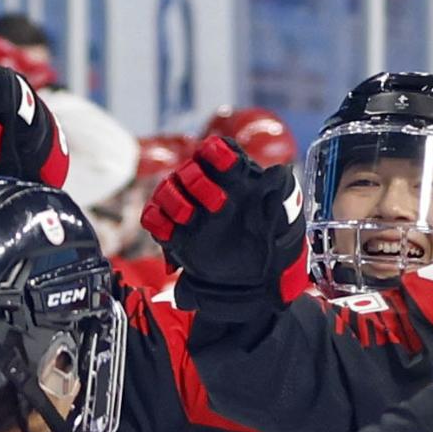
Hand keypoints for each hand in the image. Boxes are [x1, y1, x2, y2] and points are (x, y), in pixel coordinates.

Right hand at [143, 128, 305, 320]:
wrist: (248, 281)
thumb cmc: (266, 243)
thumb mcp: (281, 219)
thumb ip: (280, 193)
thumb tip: (279, 171)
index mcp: (232, 178)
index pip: (217, 151)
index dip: (218, 153)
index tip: (228, 163)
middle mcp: (205, 188)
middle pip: (190, 169)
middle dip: (199, 182)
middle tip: (220, 204)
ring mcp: (185, 206)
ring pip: (166, 189)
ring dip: (175, 201)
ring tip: (190, 218)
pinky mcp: (170, 229)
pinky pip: (151, 216)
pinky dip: (158, 222)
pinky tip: (172, 234)